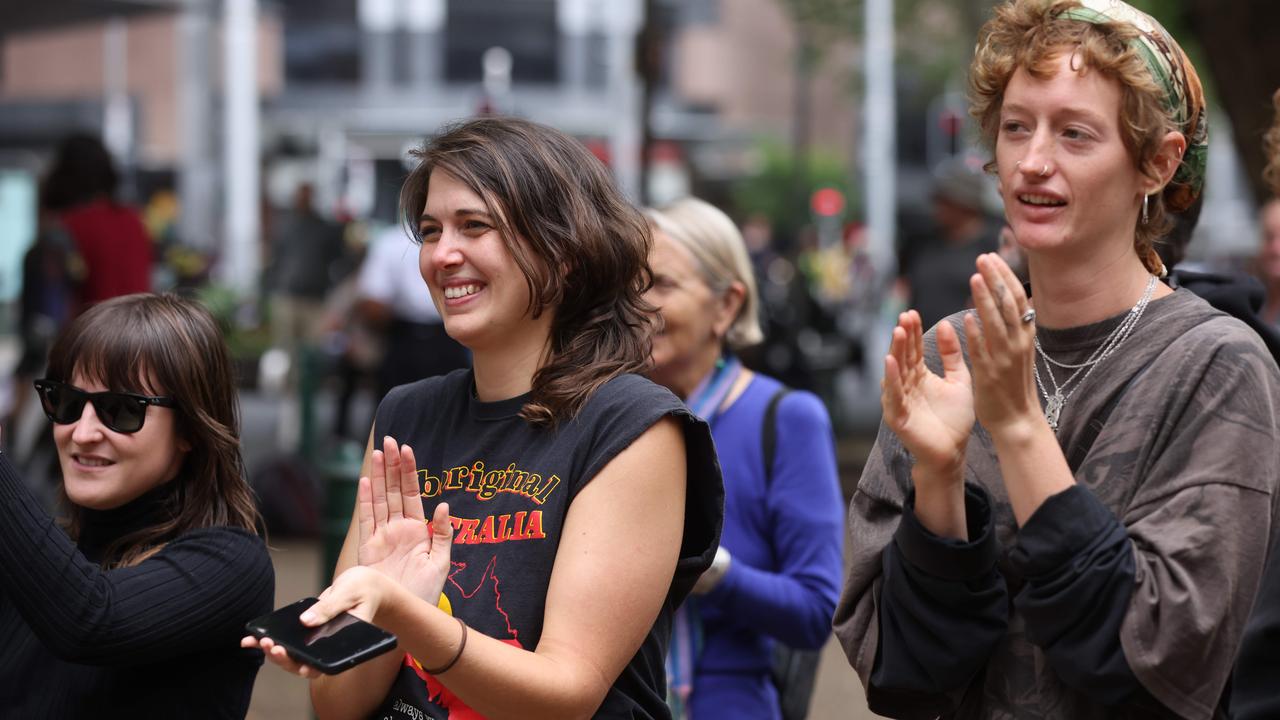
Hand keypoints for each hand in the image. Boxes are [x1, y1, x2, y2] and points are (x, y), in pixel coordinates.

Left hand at [239, 565, 399, 679]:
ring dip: (273, 652)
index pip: (327, 663)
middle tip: (272, 645)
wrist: (366, 584)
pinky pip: (288, 640)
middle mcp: (330, 646)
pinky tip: (251, 638)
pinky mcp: (307, 632)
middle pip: (305, 663)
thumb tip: (305, 620)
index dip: (311, 668)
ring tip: (258, 641)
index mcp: (347, 643)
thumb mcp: (350, 593)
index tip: (300, 666)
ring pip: (293, 656)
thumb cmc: (365, 588)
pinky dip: (269, 640)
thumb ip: (329, 607)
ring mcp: (317, 641)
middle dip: (285, 658)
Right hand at [357, 436, 453, 603]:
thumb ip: (443, 534)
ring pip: (380, 499)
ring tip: (378, 452)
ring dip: (379, 476)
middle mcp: (398, 529)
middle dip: (392, 465)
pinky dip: (365, 501)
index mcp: (417, 530)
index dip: (410, 471)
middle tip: (389, 440)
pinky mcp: (369, 548)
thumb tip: (444, 505)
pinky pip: (367, 520)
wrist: (405, 617)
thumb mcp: (441, 562)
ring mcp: (382, 536)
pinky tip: (366, 482)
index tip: (408, 449)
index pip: (413, 493)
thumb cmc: (425, 593)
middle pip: (394, 490)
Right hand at [881, 309, 973, 480]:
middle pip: (903, 356)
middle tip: (904, 317)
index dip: (913, 332)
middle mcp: (905, 385)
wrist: (954, 451)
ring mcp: (899, 400)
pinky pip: (892, 394)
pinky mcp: (897, 416)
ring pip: (895, 371)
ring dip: (896, 351)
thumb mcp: (959, 380)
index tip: (912, 313)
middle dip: (903, 336)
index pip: (914, 349)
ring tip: (899, 332)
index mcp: (919, 376)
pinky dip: (891, 378)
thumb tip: (945, 324)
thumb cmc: (955, 419)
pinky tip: (890, 362)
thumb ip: (952, 355)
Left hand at [963, 253, 1041, 433]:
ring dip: (985, 300)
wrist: (1017, 420)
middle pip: (1008, 305)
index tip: (991, 257)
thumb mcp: (1019, 349)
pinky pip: (982, 351)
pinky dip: (976, 334)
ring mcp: (1005, 359)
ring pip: (996, 324)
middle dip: (996, 280)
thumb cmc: (1014, 383)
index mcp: (1025, 336)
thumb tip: (1010, 298)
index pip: (1017, 299)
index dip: (1005, 276)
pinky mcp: (990, 375)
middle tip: (982, 258)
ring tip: (974, 277)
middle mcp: (1018, 344)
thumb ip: (1013, 325)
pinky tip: (966, 317)